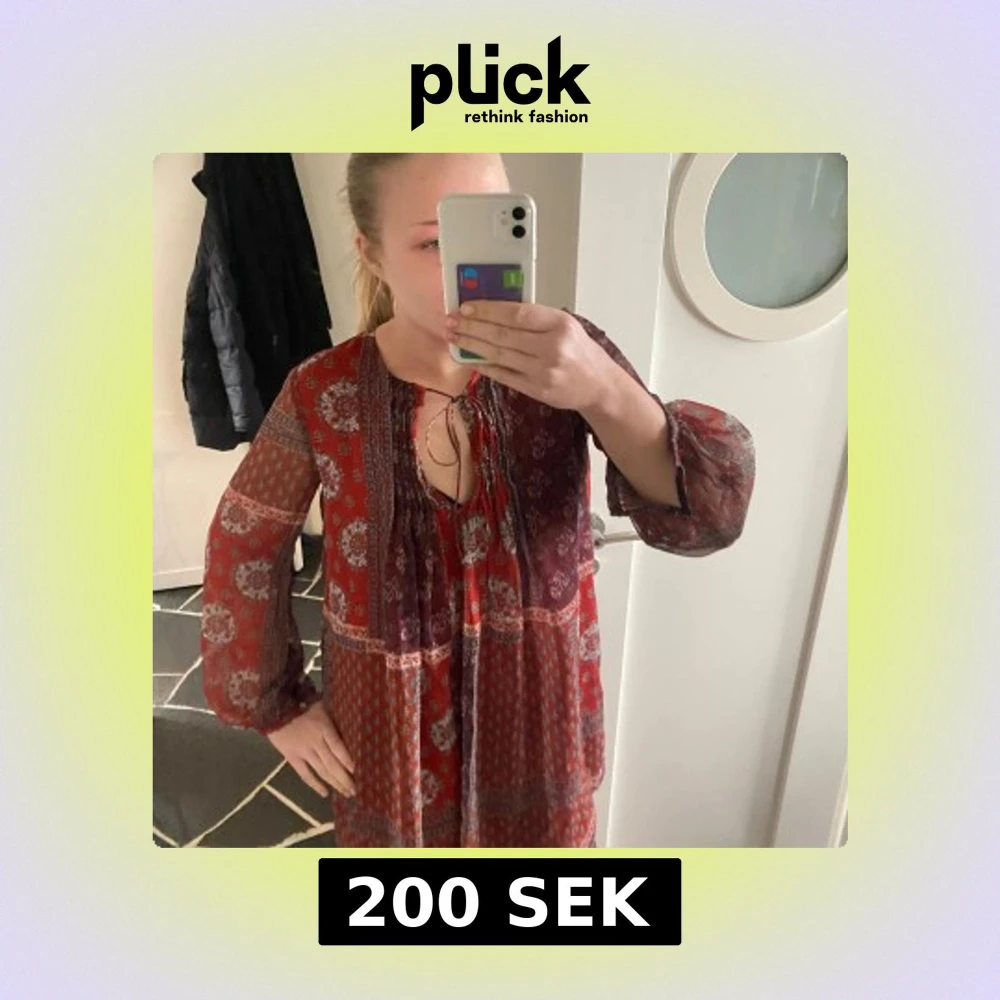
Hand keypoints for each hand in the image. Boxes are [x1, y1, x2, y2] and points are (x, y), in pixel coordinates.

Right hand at [266, 700, 356, 797]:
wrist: (274, 707)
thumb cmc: (300, 702)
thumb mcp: (321, 706)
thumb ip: (332, 720)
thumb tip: (348, 728)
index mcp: (324, 728)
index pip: (340, 748)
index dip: (349, 761)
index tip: (360, 771)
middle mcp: (316, 742)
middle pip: (333, 764)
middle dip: (346, 778)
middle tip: (356, 790)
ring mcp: (303, 752)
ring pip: (322, 771)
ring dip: (335, 783)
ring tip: (347, 793)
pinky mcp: (291, 757)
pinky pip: (305, 774)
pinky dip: (315, 784)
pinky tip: (325, 793)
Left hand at [444, 301, 612, 412]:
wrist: (598, 385)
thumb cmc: (579, 351)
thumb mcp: (565, 324)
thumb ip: (534, 318)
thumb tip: (493, 309)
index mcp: (560, 324)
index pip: (517, 313)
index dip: (487, 310)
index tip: (466, 306)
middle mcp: (552, 348)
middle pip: (503, 335)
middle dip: (472, 327)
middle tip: (451, 321)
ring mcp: (543, 371)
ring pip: (499, 355)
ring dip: (472, 345)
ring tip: (454, 337)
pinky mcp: (537, 390)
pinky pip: (503, 375)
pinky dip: (483, 365)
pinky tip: (469, 357)